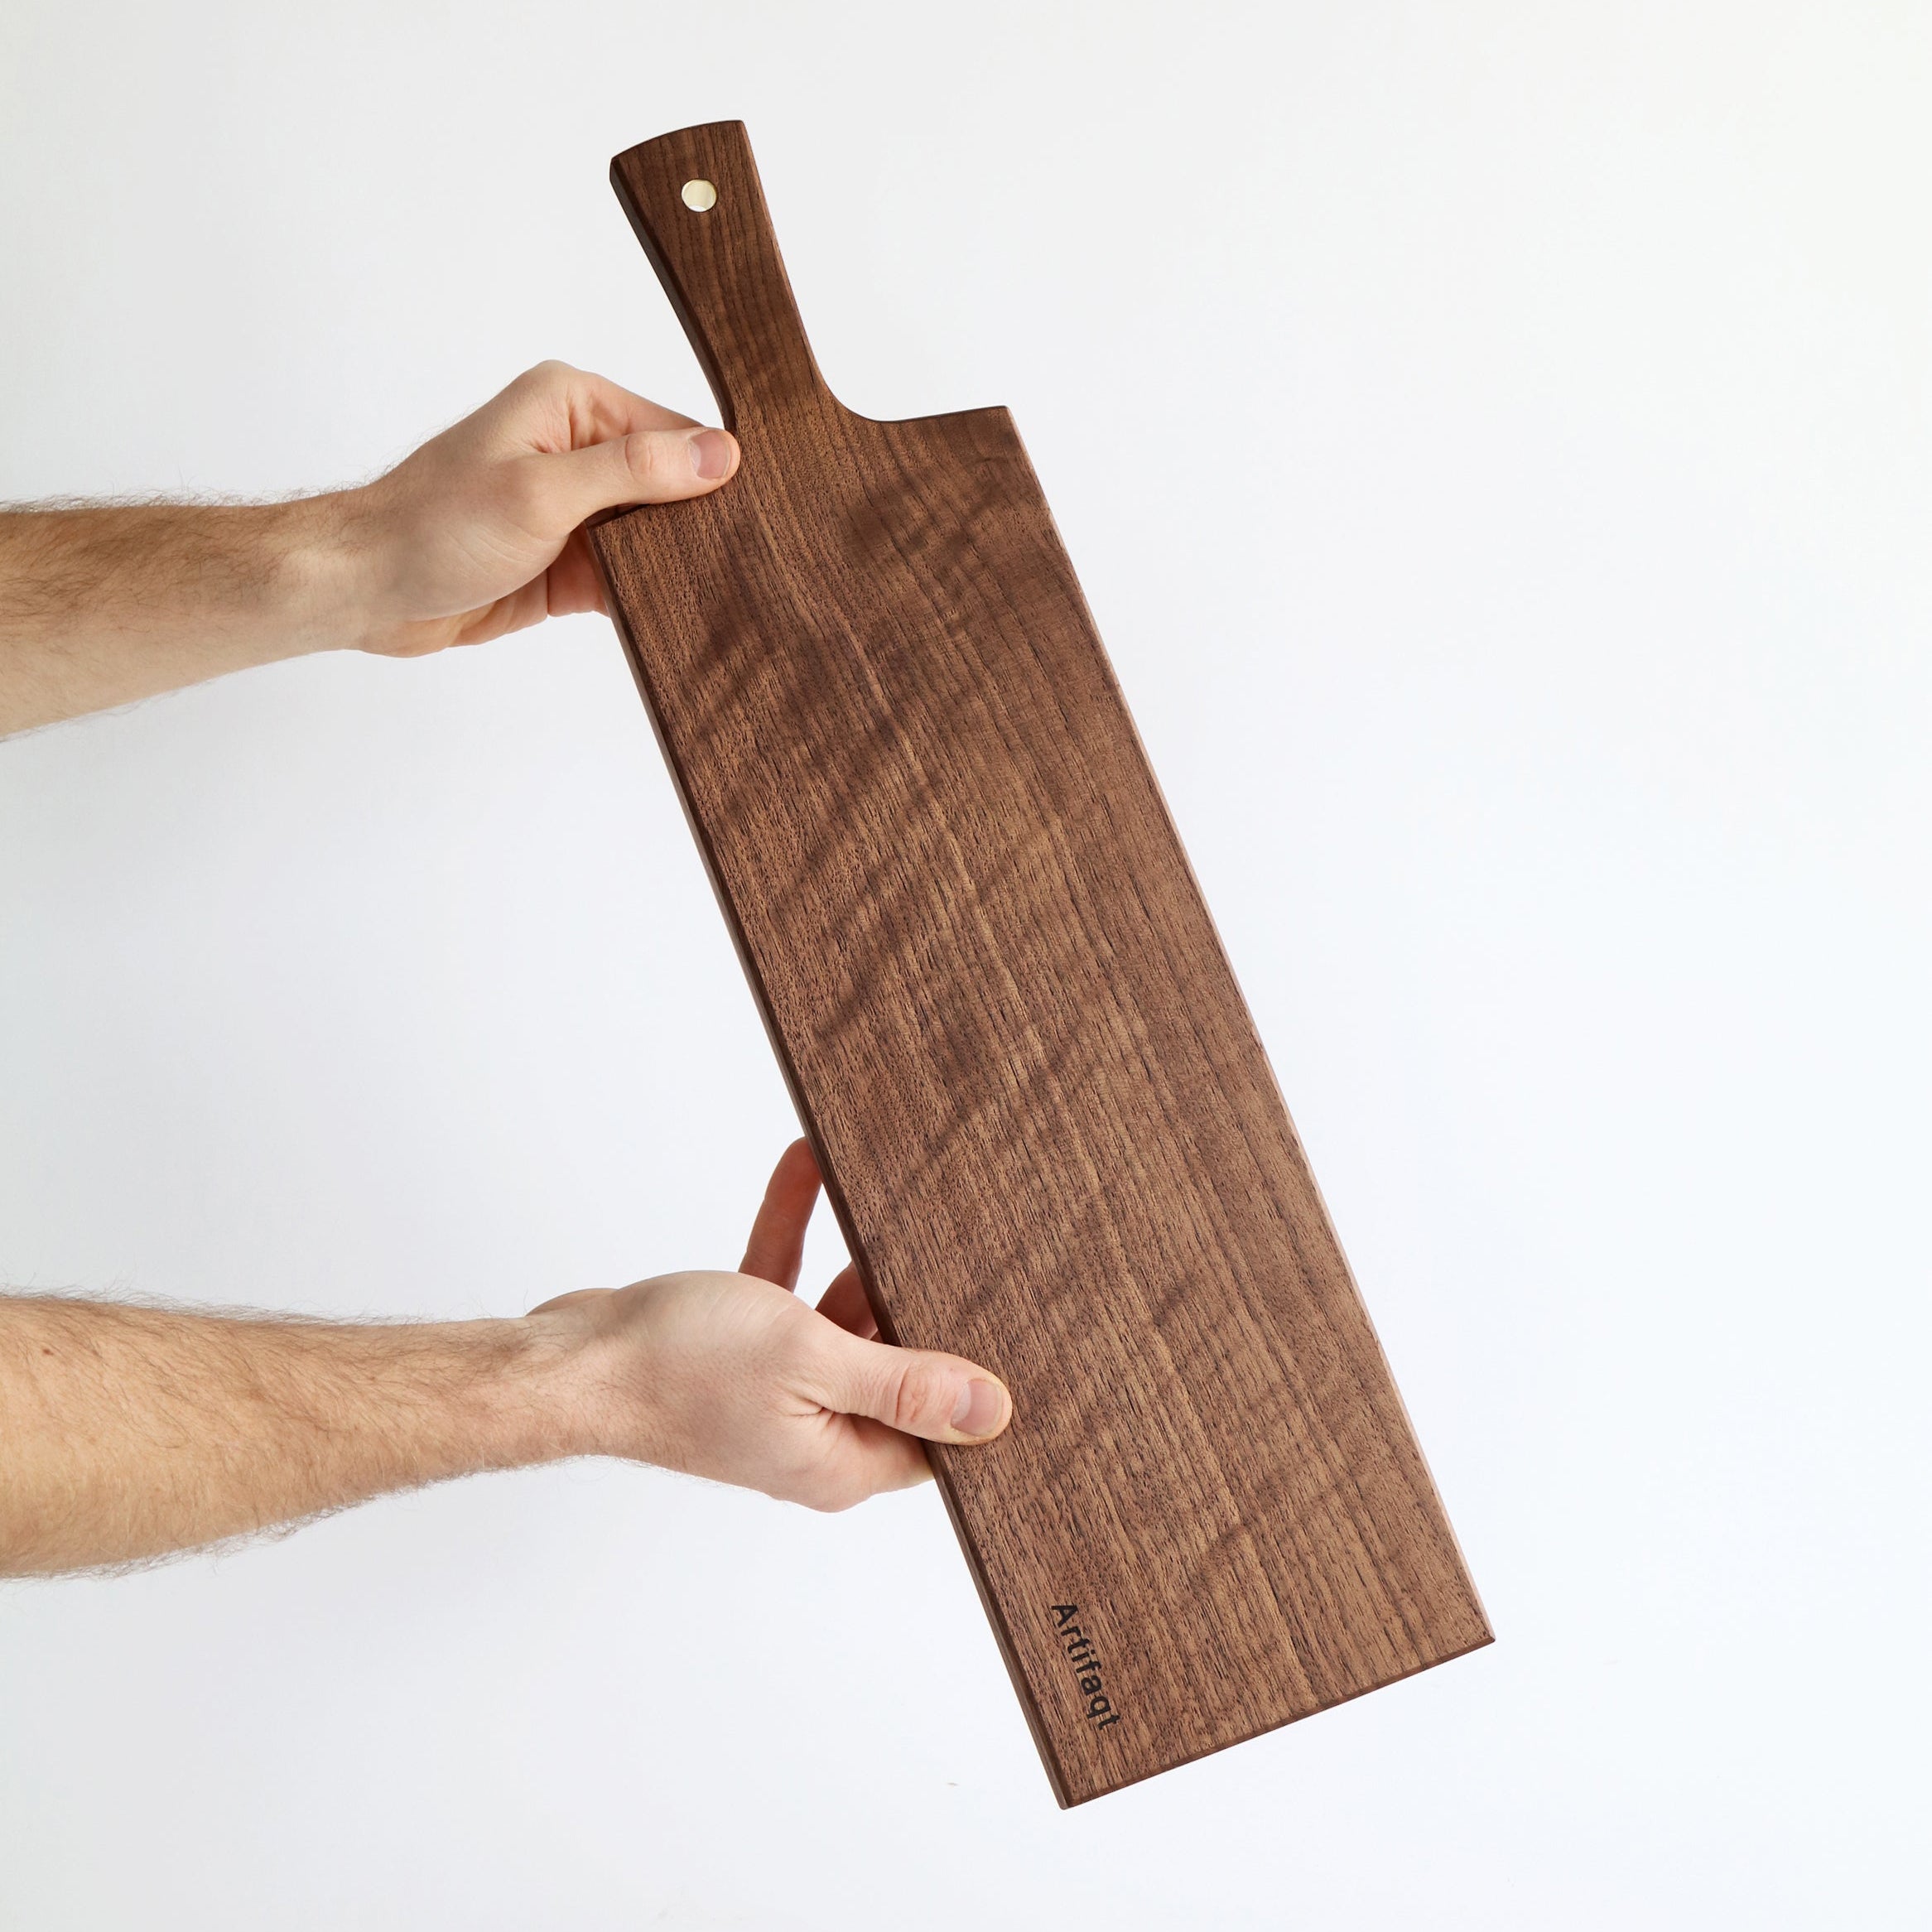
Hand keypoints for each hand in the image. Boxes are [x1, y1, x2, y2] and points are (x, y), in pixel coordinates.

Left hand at [335, 360, 739, 657]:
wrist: (370, 590)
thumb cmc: (434, 526)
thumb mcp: (542, 492)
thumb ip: (634, 471)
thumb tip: (718, 455)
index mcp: (572, 404)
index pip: (673, 431)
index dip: (714, 473)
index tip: (754, 516)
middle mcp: (578, 448)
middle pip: (672, 484)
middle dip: (700, 523)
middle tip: (745, 563)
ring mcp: (575, 509)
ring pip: (656, 535)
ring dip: (675, 563)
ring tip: (723, 592)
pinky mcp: (569, 562)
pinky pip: (631, 577)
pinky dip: (649, 596)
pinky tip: (677, 614)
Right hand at [528, 1141, 1012, 1509]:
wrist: (567, 1360)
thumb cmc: (676, 1370)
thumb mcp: (810, 1361)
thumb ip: (904, 1382)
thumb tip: (994, 1411)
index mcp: (841, 1461)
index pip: (937, 1438)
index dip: (973, 1388)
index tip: (1011, 1327)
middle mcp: (813, 1435)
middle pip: (893, 1365)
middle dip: (915, 1296)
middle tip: (957, 1232)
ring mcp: (773, 1394)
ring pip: (838, 1316)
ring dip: (852, 1249)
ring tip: (882, 1184)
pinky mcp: (738, 1353)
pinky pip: (784, 1286)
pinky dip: (796, 1233)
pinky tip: (805, 1168)